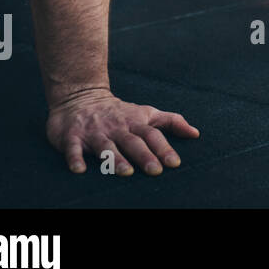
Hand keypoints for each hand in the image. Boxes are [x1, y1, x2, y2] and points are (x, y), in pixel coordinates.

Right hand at [46, 87, 197, 175]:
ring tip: (126, 172)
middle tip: (155, 171)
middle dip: (144, 156)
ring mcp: (94, 132)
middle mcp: (116, 128)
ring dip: (115, 159)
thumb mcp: (147, 113)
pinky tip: (79, 170)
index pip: (152, 135)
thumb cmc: (121, 112)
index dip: (164, 148)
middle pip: (132, 142)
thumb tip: (196, 134)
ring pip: (106, 146)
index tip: (174, 163)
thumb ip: (171, 122)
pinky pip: (73, 148)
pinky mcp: (72, 136)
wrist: (81, 97)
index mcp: (135, 123)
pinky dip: (75, 158)